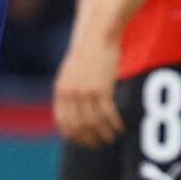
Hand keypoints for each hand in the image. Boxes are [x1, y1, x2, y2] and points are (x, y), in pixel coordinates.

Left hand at [52, 27, 124, 146]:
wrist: (97, 35)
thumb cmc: (87, 54)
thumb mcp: (70, 73)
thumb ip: (70, 92)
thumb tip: (75, 114)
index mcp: (60, 90)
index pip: (63, 122)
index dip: (74, 136)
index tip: (84, 142)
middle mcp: (70, 93)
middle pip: (79, 126)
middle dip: (90, 139)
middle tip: (100, 144)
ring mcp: (85, 91)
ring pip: (94, 122)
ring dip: (104, 133)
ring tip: (112, 137)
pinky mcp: (102, 88)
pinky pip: (108, 114)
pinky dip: (114, 124)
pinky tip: (120, 127)